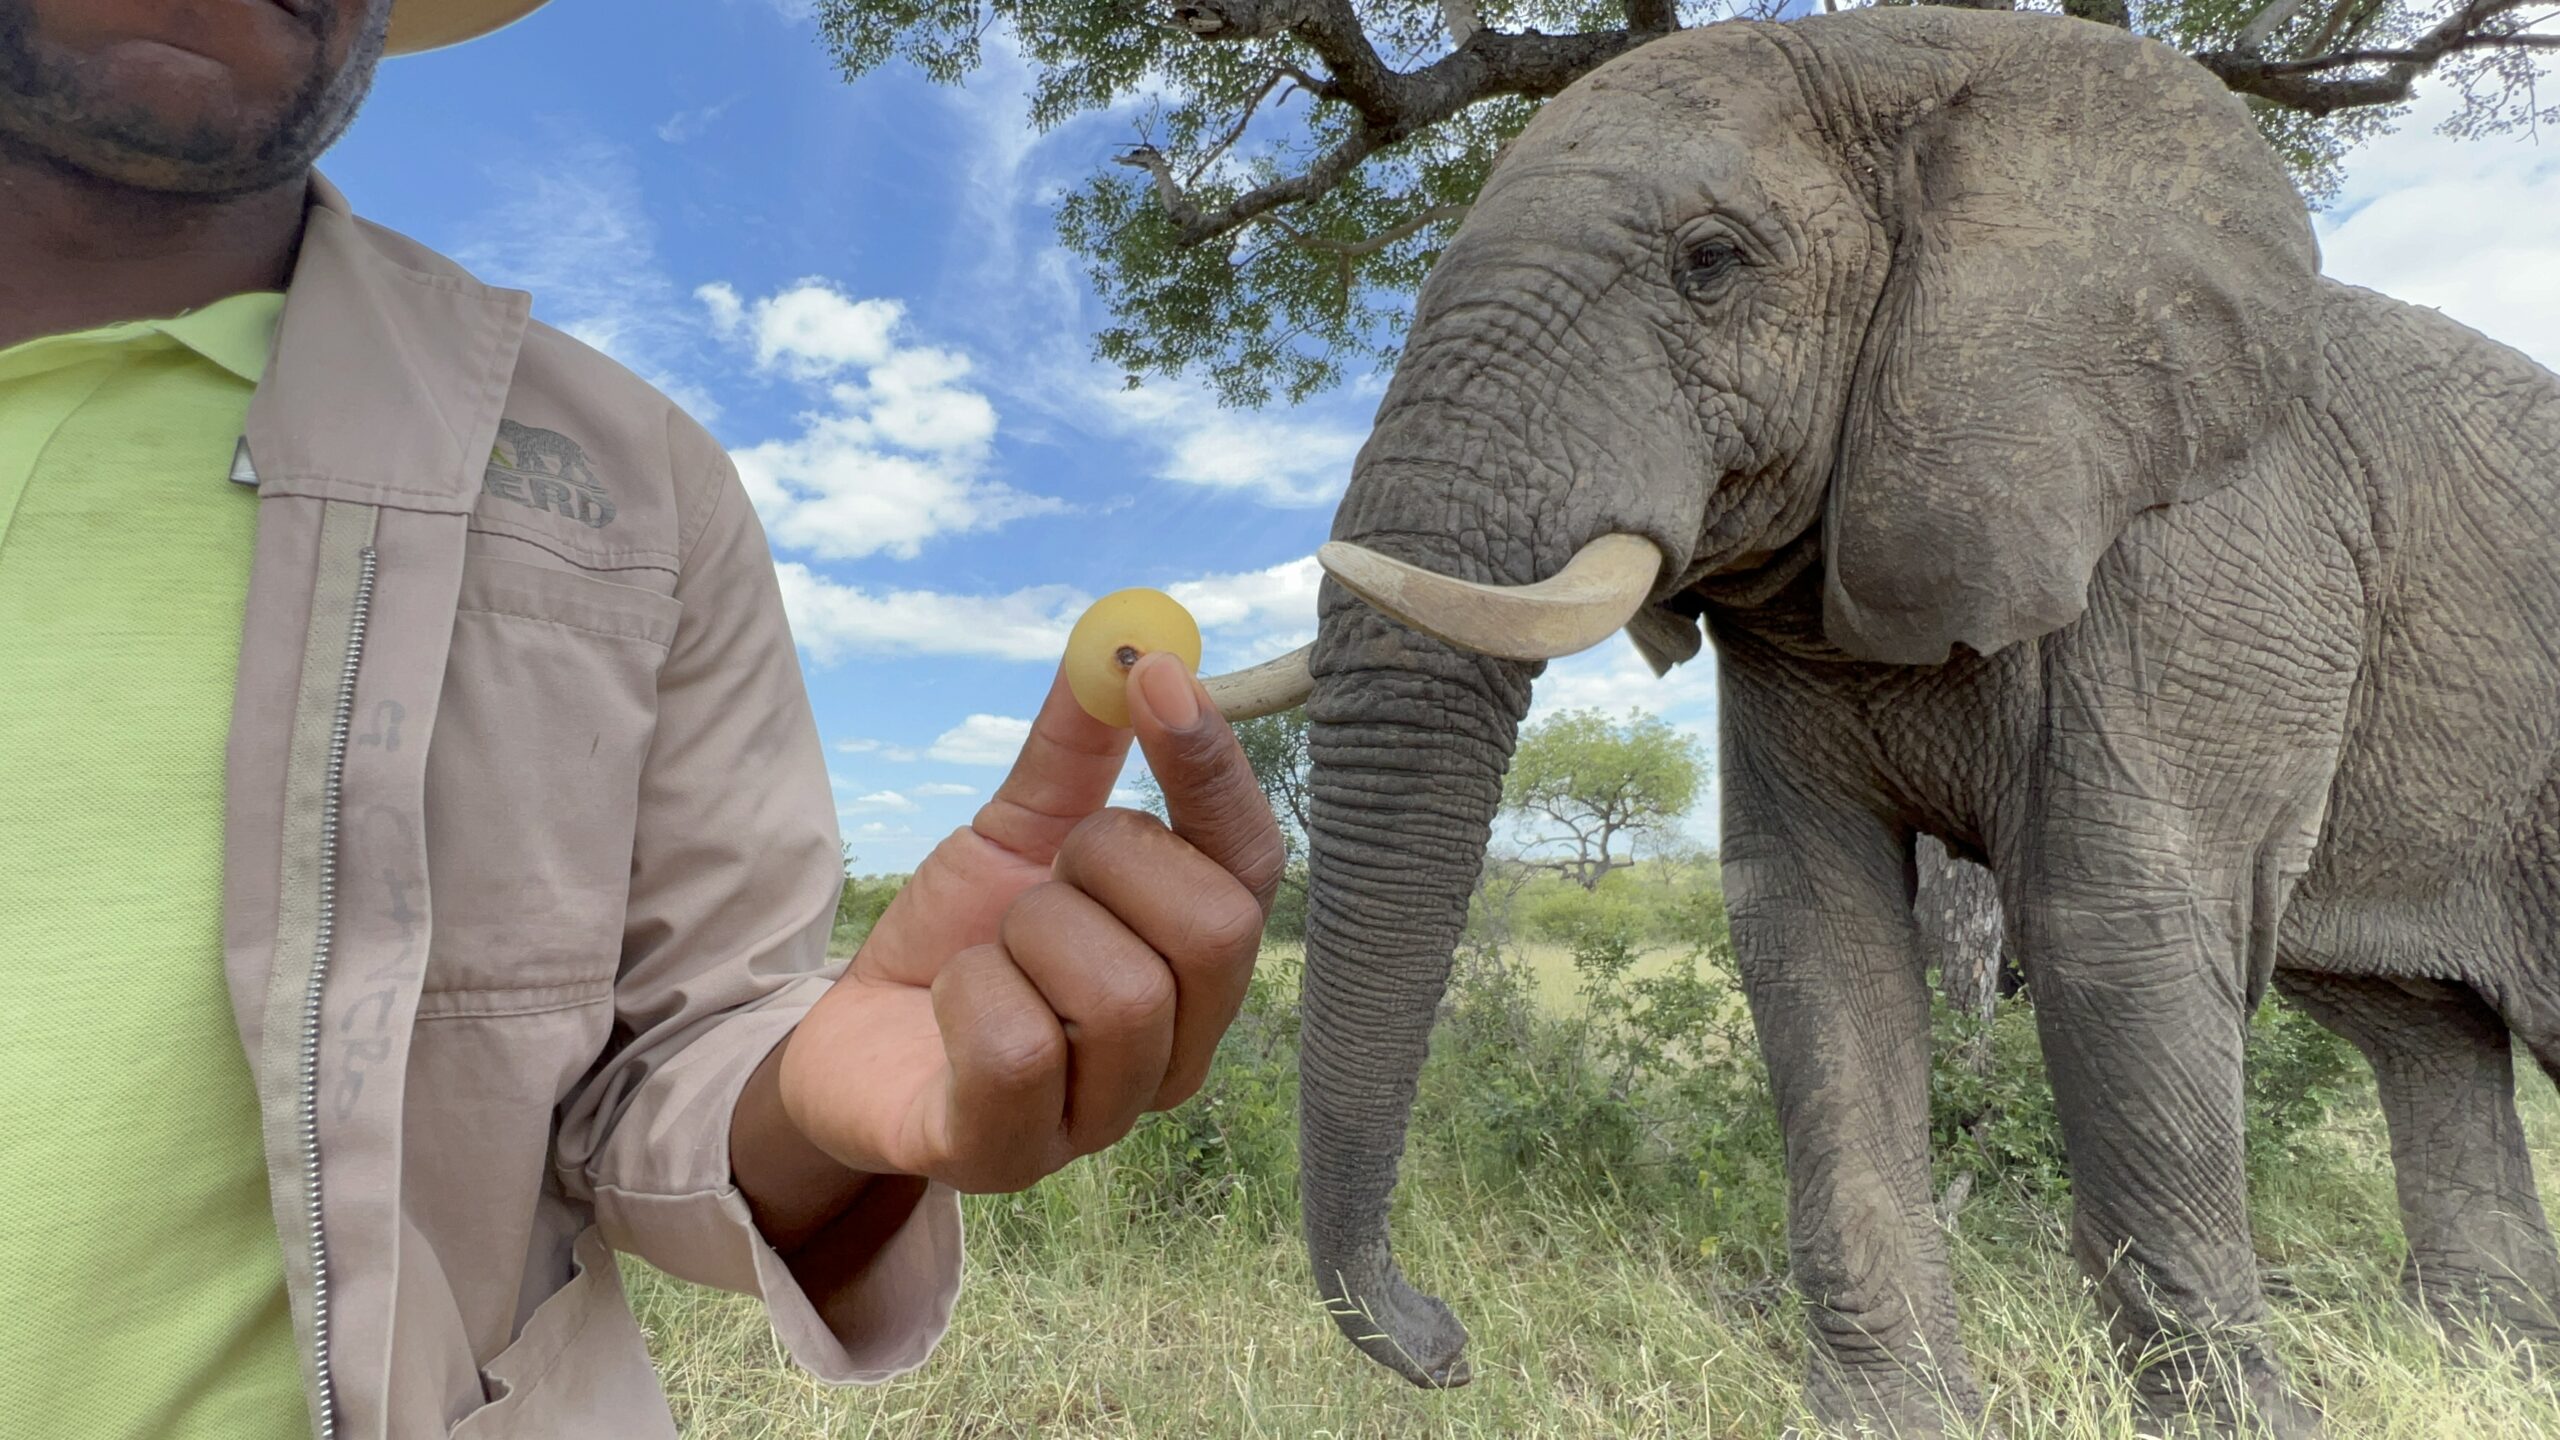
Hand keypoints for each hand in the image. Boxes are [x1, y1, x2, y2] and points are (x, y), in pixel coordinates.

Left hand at [777, 652, 1285, 1192]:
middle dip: (1110, 864)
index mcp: (1194, 967)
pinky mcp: (1012, 1157)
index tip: (1152, 674)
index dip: (1213, 767)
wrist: (842, 1045)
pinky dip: (968, 995)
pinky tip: (949, 1003)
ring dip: (1026, 937)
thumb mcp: (1014, 835)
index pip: (1253, 864)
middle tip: (1044, 875)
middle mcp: (1177, 1051)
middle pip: (1215, 930)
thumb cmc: (955, 944)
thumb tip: (1125, 638)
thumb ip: (1075, 751)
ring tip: (990, 951)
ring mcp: (1103, 1117)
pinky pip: (1018, 1052)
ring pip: (1118, 992)